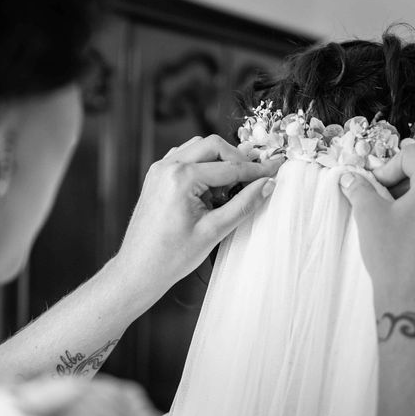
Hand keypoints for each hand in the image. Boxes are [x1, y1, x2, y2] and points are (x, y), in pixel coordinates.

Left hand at [115, 134, 282, 293]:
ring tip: (230, 190)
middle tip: (254, 179)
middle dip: (237, 159)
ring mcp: (158, 170)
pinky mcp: (156, 177)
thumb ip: (244, 205)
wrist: (138, 270)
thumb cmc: (170, 257)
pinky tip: (210, 190)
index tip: (276, 170)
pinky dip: (202, 166)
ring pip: (198, 148)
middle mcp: (167, 167)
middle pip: (213, 145)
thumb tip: (267, 185)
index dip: (256, 171)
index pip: (229, 167)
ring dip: (219, 161)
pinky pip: (185, 159)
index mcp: (181, 178)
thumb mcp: (214, 231)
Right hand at [339, 145, 414, 322]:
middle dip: (395, 185)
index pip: (412, 156)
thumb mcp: (368, 217)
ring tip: (386, 223)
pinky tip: (401, 240)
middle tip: (374, 203)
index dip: (386, 166)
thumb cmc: (394, 258)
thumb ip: (359, 191)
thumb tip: (351, 180)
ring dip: (406, 203)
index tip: (372, 186)